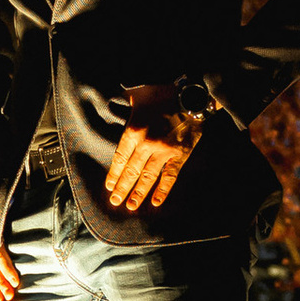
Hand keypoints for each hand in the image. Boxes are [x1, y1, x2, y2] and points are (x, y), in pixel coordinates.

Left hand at [104, 83, 203, 215]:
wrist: (190, 97)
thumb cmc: (162, 94)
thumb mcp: (137, 95)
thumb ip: (125, 104)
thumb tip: (113, 102)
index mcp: (133, 131)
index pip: (120, 158)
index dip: (114, 174)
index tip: (109, 186)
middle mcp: (146, 144)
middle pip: (131, 171)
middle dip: (122, 188)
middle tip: (116, 201)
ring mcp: (163, 152)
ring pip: (147, 177)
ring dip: (138, 193)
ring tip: (131, 206)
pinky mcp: (179, 156)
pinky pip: (169, 177)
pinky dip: (162, 191)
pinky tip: (155, 202)